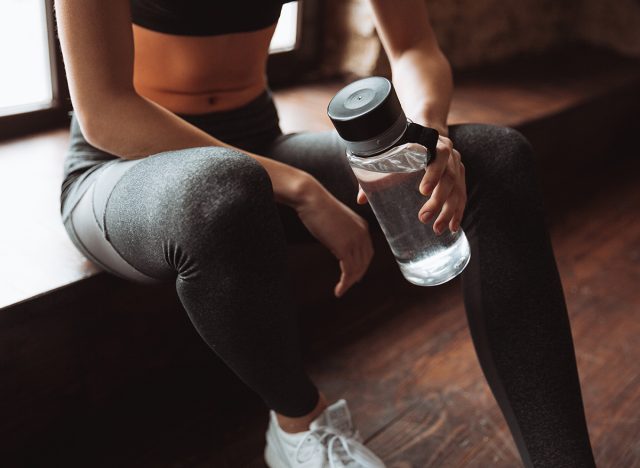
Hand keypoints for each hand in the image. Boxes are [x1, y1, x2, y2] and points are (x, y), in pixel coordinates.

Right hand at [296, 181, 373, 297]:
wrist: (310, 198)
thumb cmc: (318, 207)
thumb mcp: (336, 221)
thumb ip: (342, 232)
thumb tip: (338, 245)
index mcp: (362, 226)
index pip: (367, 252)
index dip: (362, 265)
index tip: (355, 275)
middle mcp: (362, 234)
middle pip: (365, 262)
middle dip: (357, 275)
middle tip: (348, 285)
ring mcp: (355, 241)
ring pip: (357, 269)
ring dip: (350, 282)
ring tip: (341, 291)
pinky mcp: (344, 247)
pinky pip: (348, 271)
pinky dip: (345, 283)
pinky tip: (338, 290)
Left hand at [356, 136, 465, 234]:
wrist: (426, 129)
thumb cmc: (404, 144)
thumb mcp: (390, 152)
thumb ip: (376, 173)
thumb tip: (361, 200)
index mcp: (432, 142)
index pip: (438, 157)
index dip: (433, 174)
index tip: (423, 191)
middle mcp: (448, 153)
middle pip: (449, 177)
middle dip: (438, 200)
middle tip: (423, 218)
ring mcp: (456, 164)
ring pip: (457, 188)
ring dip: (449, 211)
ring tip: (437, 228)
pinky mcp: (460, 175)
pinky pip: (462, 195)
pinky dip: (458, 212)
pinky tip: (453, 227)